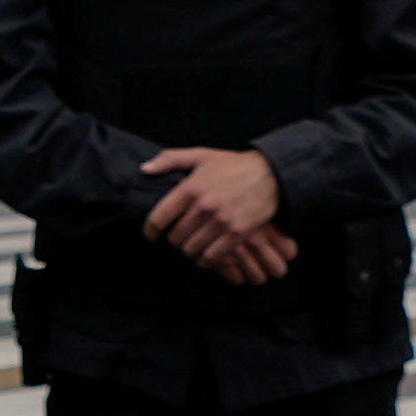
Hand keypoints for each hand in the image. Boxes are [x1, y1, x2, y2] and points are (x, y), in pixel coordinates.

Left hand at [140, 143, 294, 283]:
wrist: (270, 174)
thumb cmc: (233, 165)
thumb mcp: (201, 156)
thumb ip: (170, 160)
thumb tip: (144, 170)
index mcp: (190, 188)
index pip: (159, 218)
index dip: (150, 231)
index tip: (151, 236)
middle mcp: (203, 206)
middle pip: (175, 238)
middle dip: (174, 240)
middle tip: (179, 238)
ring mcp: (221, 221)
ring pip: (191, 250)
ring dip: (190, 251)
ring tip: (193, 245)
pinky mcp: (237, 233)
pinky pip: (212, 257)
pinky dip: (206, 259)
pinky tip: (207, 254)